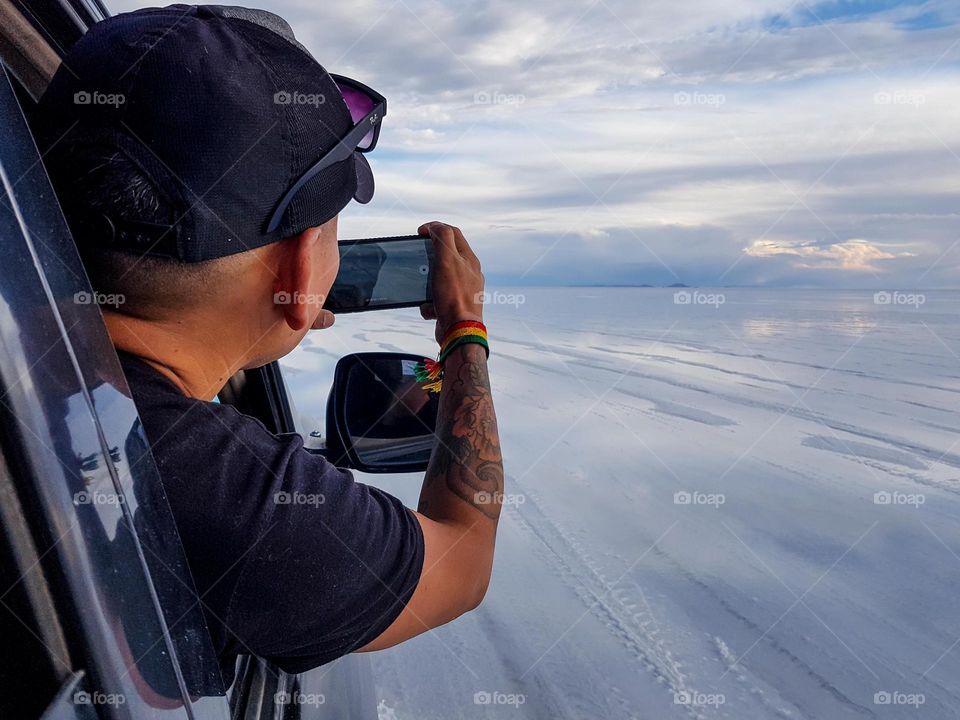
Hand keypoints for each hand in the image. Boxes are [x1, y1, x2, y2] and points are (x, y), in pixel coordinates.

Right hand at [418, 222, 483, 343]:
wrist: (458, 330)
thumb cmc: (454, 296)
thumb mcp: (446, 259)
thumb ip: (442, 238)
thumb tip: (435, 226)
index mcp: (469, 259)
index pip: (453, 233)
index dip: (435, 227)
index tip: (419, 232)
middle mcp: (469, 273)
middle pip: (447, 254)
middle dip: (430, 255)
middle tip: (419, 256)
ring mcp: (463, 289)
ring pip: (440, 277)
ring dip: (427, 280)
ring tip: (422, 284)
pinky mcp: (455, 305)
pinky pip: (438, 298)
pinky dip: (429, 301)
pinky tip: (428, 305)